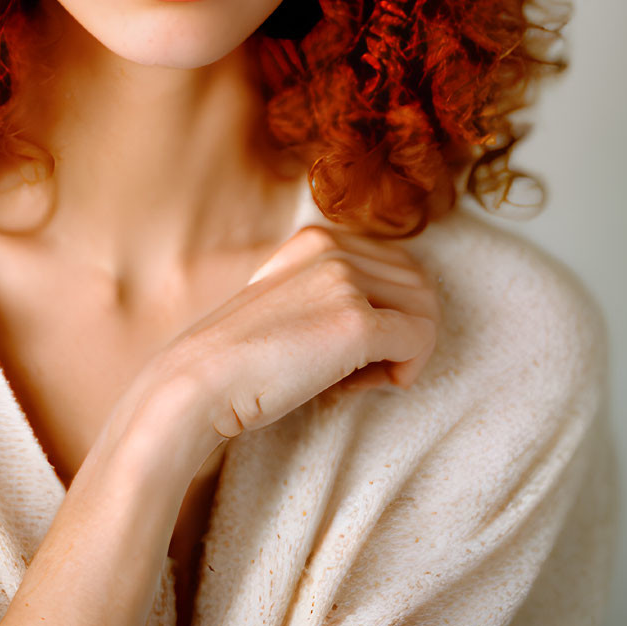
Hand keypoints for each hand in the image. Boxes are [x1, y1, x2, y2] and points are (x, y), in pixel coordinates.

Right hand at [156, 223, 440, 452]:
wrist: (200, 380)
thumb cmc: (241, 357)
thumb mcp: (289, 300)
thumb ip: (332, 291)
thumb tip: (396, 318)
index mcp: (317, 239)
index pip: (398, 266)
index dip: (392, 312)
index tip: (358, 349)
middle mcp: (334, 248)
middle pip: (420, 286)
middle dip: (407, 331)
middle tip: (367, 370)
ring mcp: (345, 281)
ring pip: (426, 311)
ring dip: (407, 351)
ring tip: (361, 379)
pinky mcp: (355, 322)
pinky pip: (419, 341)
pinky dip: (407, 370)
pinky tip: (367, 386)